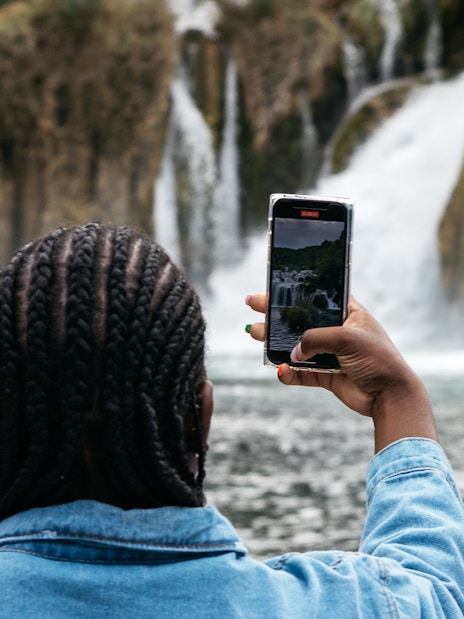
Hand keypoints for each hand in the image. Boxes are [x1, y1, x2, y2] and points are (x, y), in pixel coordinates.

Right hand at [245, 294, 436, 450]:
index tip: (273, 285)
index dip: (296, 291)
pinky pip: (302, 373)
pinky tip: (280, 370)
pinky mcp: (328, 376)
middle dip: (275, 314)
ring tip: (254, 333)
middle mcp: (338, 332)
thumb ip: (316, 339)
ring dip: (275, 342)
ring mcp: (332, 354)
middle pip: (301, 320)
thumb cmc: (378, 360)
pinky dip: (290, 373)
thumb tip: (292, 352)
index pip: (318, 297)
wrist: (391, 396)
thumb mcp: (347, 339)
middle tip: (252, 305)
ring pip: (297, 346)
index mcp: (348, 314)